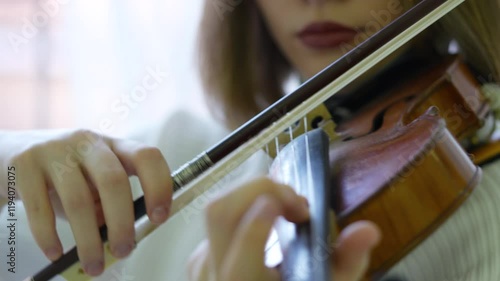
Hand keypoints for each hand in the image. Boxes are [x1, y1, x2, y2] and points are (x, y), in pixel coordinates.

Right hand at [0, 129, 172, 275]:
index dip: (159, 186)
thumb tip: (125, 237)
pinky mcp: (24, 164)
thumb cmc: (67, 177)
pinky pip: (40, 208)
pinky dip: (50, 237)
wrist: (12, 154)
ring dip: (89, 240)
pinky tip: (57, 254)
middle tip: (124, 250)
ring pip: (78, 200)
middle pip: (113, 180)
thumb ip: (110, 203)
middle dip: (123, 222)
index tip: (159, 217)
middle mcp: (87, 142)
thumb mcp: (93, 184)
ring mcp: (54, 150)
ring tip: (94, 265)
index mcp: (114, 145)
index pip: (147, 156)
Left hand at [187, 177, 379, 280]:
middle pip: (220, 212)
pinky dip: (247, 208)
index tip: (297, 208)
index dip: (261, 224)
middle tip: (297, 203)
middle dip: (260, 191)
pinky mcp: (200, 254)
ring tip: (288, 210)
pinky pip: (219, 219)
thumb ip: (348, 261)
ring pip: (218, 208)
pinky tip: (269, 221)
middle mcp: (216, 274)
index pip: (241, 256)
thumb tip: (368, 230)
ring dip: (255, 196)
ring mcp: (203, 262)